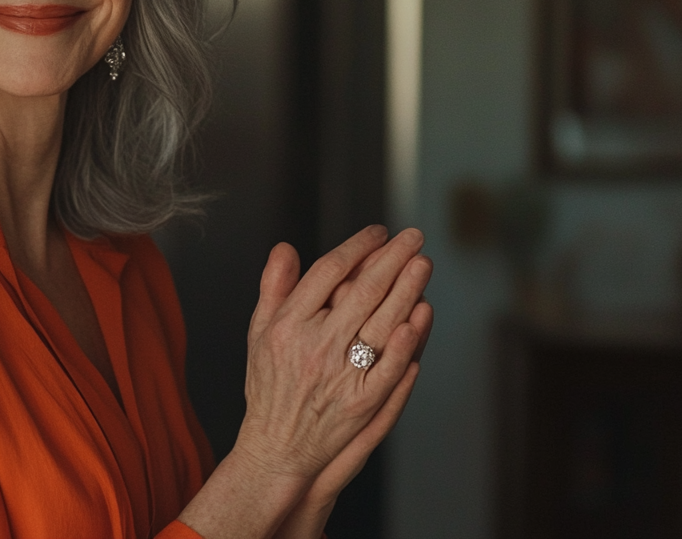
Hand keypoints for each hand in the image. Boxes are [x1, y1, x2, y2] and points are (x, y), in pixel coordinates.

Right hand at [233, 226, 425, 482]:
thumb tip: (286, 248)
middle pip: (362, 291)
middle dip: (393, 259)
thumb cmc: (268, 386)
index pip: (328, 272)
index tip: (377, 233)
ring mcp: (340, 375)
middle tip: (414, 238)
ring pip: (382, 322)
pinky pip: (391, 366)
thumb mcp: (258, 331)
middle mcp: (314, 346)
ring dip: (408, 290)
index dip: (357, 247)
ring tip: (423, 265)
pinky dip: (407, 341)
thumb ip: (274, 287)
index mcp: (287, 324)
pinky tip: (421, 315)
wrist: (276, 448)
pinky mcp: (362, 403)